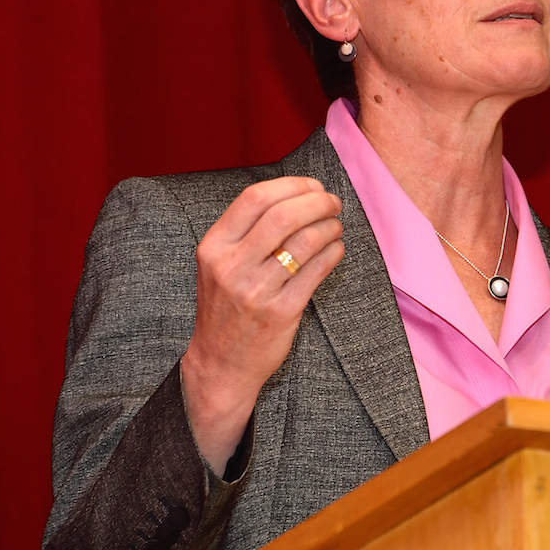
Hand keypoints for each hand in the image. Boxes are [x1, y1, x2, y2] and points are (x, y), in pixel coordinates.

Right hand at [180, 176, 343, 473]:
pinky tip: (336, 248)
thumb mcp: (218, 264)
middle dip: (317, 202)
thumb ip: (245, 231)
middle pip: (284, 215)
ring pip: (305, 241)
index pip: (255, 198)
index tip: (312, 186)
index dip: (291, 185)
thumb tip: (296, 194)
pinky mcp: (282, 311)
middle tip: (333, 203)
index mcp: (213, 247)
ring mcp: (256, 290)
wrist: (221, 363)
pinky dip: (334, 252)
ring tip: (336, 226)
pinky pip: (317, 270)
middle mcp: (231, 266)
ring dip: (330, 226)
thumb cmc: (226, 306)